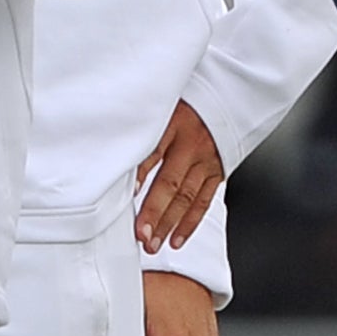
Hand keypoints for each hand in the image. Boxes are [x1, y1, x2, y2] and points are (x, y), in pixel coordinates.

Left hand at [135, 99, 223, 250]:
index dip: (137, 177)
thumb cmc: (188, 101)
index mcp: (173, 124)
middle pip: (170, 183)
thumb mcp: (161, 103)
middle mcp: (191, 144)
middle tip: (140, 235)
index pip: (152, 154)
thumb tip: (107, 145)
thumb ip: (140, 123)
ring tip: (153, 243)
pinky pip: (205, 200)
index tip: (122, 199)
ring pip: (187, 197)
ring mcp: (207, 159)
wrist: (228, 92)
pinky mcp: (218, 170)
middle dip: (154, 212)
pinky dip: (191, 222)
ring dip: (169, 223)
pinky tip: (177, 239)